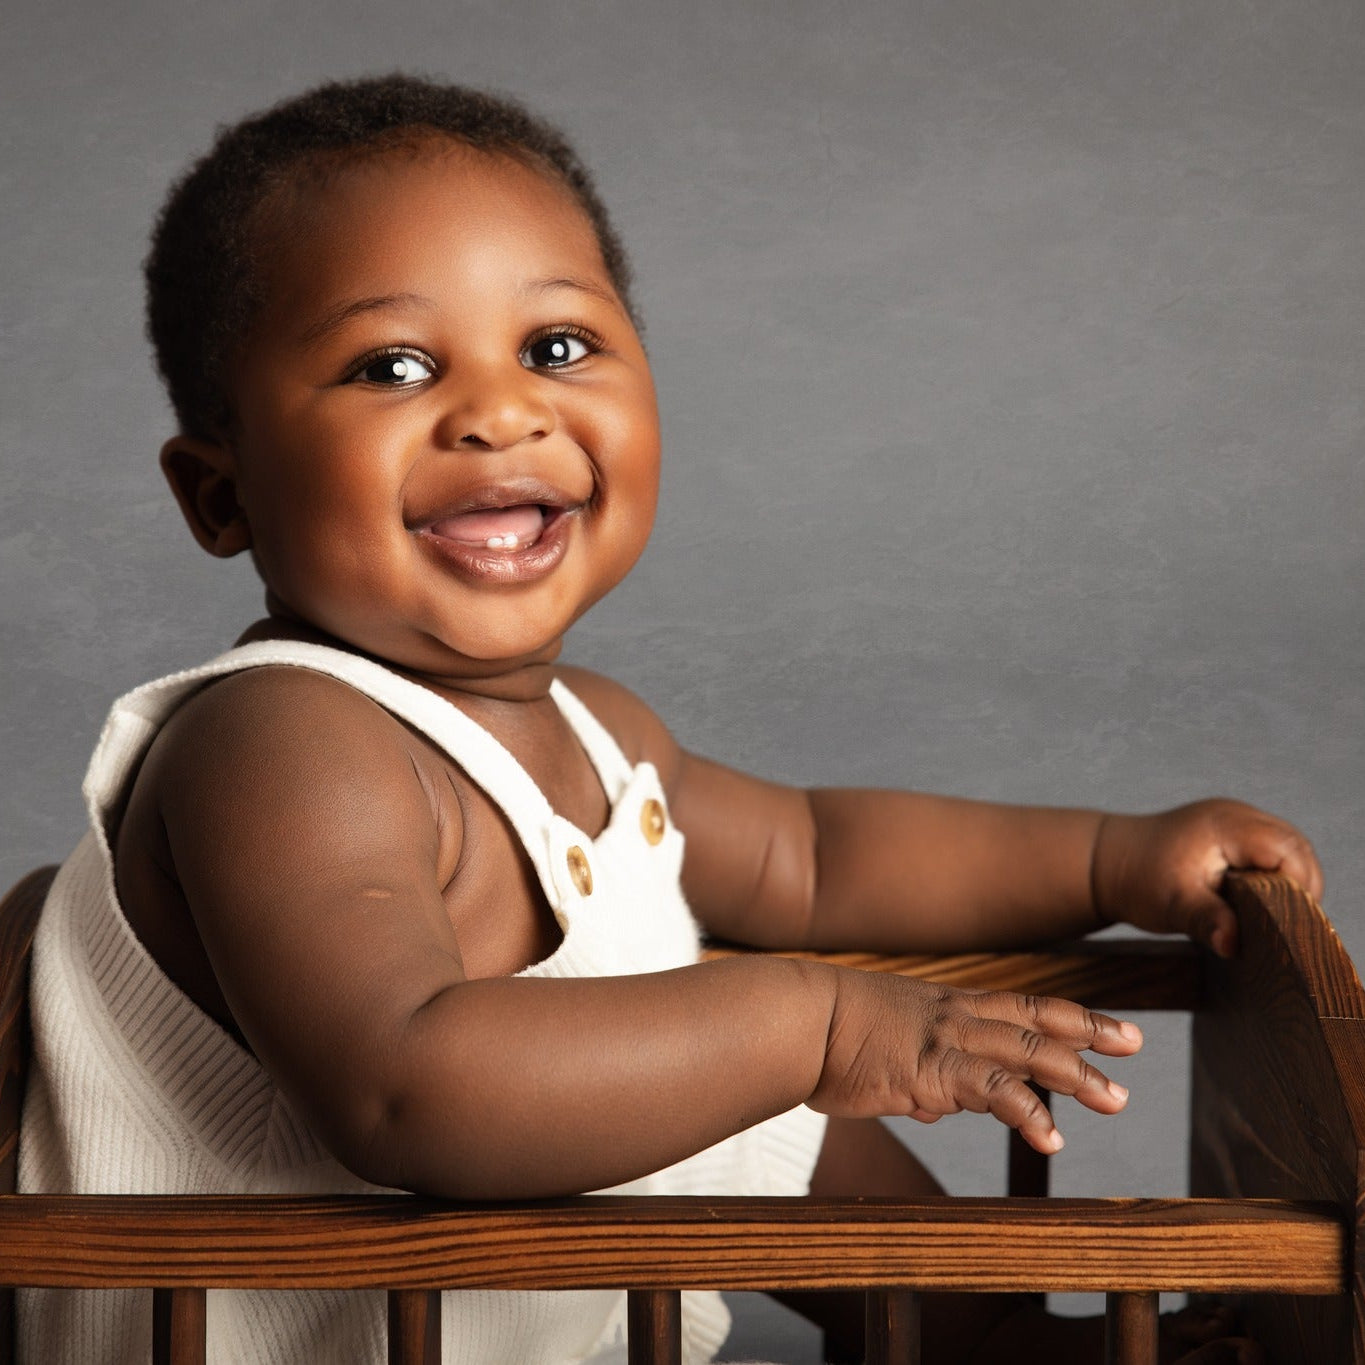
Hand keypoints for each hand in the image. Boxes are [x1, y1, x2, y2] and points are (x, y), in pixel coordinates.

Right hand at [808, 969, 1141, 1152]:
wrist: (794, 1020)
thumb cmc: (824, 1035)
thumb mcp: (882, 1050)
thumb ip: (917, 1077)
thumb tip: (931, 1105)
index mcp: (945, 1006)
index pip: (1022, 1008)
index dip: (1069, 1017)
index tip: (1111, 1026)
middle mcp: (954, 1016)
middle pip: (1037, 1020)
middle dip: (1090, 1033)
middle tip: (1134, 1044)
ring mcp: (946, 1040)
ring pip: (1028, 1051)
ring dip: (1075, 1074)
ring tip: (1115, 1099)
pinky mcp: (932, 1070)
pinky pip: (993, 1090)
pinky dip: (1028, 1112)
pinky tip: (1052, 1137)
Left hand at [1091, 799, 1322, 957]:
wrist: (1109, 861)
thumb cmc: (1137, 879)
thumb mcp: (1171, 905)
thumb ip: (1207, 921)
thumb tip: (1233, 944)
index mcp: (1226, 825)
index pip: (1289, 851)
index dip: (1298, 888)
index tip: (1287, 922)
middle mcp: (1238, 815)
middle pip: (1296, 847)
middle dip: (1299, 886)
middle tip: (1283, 924)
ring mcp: (1237, 820)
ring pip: (1288, 848)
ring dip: (1288, 881)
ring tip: (1270, 915)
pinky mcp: (1235, 832)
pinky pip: (1272, 850)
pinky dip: (1274, 875)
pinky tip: (1259, 901)